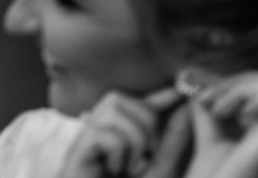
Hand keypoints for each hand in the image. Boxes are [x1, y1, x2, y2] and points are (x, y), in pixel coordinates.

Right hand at [58, 87, 181, 177]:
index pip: (138, 102)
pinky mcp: (74, 155)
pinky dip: (119, 152)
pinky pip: (104, 133)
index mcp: (117, 135)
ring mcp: (83, 143)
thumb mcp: (158, 168)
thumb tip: (183, 102)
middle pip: (121, 98)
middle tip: (146, 155)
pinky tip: (113, 171)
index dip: (159, 92)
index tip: (181, 89)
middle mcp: (97, 135)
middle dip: (145, 121)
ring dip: (133, 139)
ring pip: (114, 112)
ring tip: (129, 166)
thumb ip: (171, 137)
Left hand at [182, 71, 257, 177]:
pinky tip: (232, 115)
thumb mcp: (208, 141)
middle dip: (240, 81)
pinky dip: (252, 97)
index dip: (239, 84)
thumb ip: (208, 113)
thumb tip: (199, 85)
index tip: (205, 97)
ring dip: (243, 88)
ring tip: (217, 108)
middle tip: (209, 99)